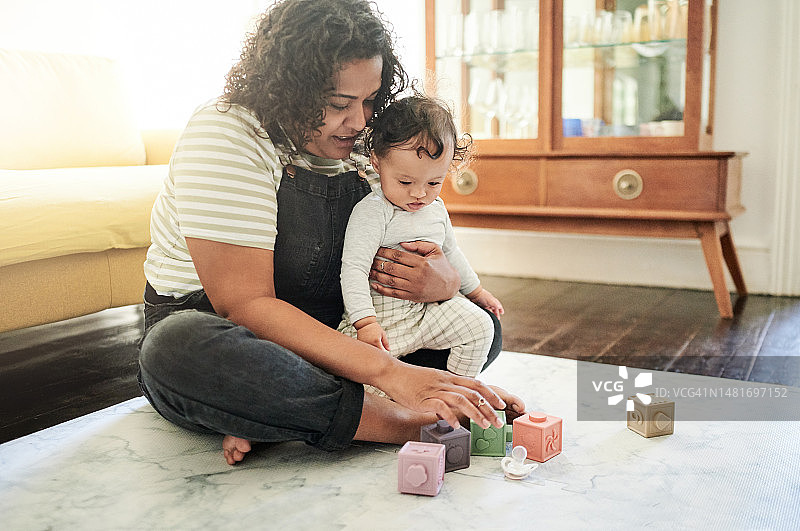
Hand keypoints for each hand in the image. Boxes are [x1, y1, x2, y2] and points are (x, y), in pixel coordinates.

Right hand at [357, 322, 389, 350]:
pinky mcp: (360, 343)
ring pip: (369, 351)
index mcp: (376, 342)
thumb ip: (386, 343)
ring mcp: (364, 344)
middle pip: (375, 352)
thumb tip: (389, 350)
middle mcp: (370, 344)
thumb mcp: (382, 334)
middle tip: (377, 346)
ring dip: (372, 350)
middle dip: (377, 351)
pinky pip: (365, 348)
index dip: (382, 353)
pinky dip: (367, 348)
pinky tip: (368, 342)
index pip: (380, 351)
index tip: (383, 351)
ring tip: (372, 342)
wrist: (365, 323)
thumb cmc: (375, 328)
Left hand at [369, 241, 459, 302]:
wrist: (450, 286)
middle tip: (370, 259)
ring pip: (390, 281)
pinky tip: (374, 284)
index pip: (399, 256)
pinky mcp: (412, 297)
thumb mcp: (435, 250)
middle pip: (392, 268)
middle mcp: (417, 276)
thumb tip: (402, 243)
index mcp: (422, 263)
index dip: (386, 252)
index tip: (377, 249)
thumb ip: (419, 245)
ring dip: (377, 275)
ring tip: (369, 270)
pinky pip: (393, 294)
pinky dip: (382, 290)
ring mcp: (414, 288)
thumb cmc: (441, 265)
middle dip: (378, 263)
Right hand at [376, 360, 509, 430]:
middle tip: (499, 422)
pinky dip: (450, 416)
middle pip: (473, 394)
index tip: (501, 405)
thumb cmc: (411, 379)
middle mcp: (446, 383)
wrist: (392, 373)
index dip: (491, 395)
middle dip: (489, 409)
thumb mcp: (434, 380)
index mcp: (449, 378)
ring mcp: (435, 390)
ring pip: (461, 400)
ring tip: (484, 426)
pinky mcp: (424, 398)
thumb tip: (459, 404)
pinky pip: (440, 407)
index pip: (476, 384)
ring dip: (476, 414)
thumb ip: (447, 391)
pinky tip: (456, 426)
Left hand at [467, 287, 503, 316]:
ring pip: (490, 311)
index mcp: (493, 301)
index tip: (502, 313)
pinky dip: (486, 314)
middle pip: (494, 309)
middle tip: (497, 318)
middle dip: (496, 314)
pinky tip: (486, 316)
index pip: (498, 306)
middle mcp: (490, 303)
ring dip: (491, 314)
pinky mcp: (481, 306)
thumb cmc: (482, 295)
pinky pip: (485, 311)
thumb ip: (496, 304)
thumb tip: (499, 307)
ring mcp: (485, 305)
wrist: (475, 294)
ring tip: (492, 318)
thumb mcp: (491, 301)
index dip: (501, 309)